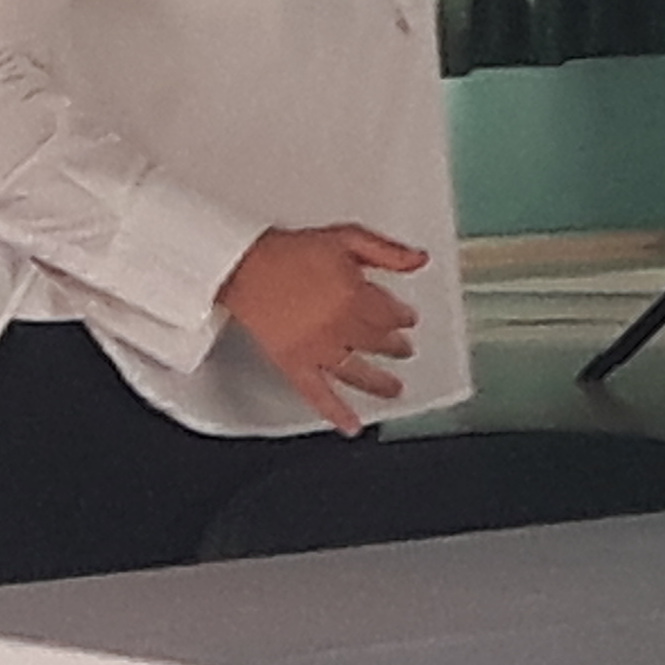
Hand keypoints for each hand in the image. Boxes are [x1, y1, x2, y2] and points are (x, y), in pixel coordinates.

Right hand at [219, 223, 426, 432]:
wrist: (245, 267)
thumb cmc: (292, 251)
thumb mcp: (347, 238)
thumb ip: (387, 252)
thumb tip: (420, 260)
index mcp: (356, 296)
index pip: (391, 314)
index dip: (403, 317)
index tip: (408, 320)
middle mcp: (340, 327)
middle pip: (377, 342)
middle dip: (394, 347)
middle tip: (403, 350)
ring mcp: (318, 350)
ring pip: (357, 372)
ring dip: (379, 383)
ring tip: (394, 390)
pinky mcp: (294, 365)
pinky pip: (319, 395)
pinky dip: (336, 413)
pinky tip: (352, 426)